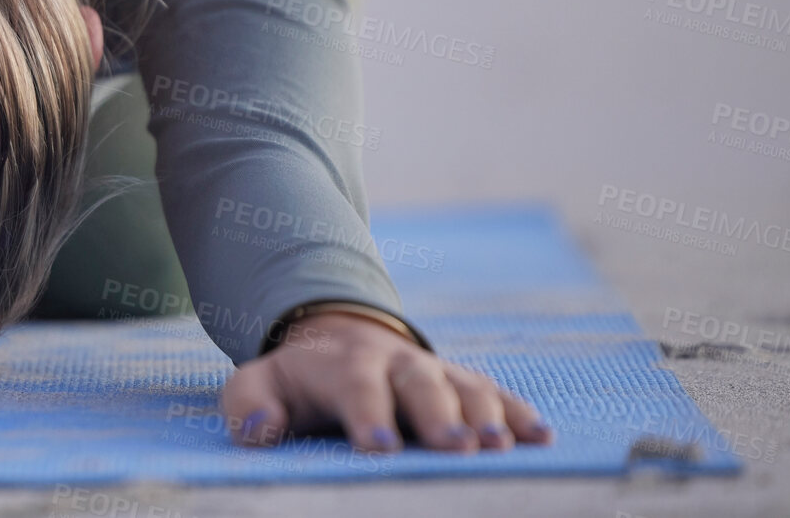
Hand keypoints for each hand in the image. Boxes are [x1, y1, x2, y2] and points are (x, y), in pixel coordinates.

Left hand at [220, 310, 552, 452]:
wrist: (337, 341)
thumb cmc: (296, 383)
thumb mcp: (258, 385)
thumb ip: (248, 404)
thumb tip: (261, 429)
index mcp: (342, 365)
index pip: (355, 386)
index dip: (368, 414)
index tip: (379, 448)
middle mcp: (396, 362)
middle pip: (420, 382)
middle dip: (438, 413)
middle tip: (455, 446)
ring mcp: (436, 371)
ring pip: (466, 386)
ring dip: (486, 414)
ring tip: (499, 447)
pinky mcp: (465, 383)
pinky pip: (498, 394)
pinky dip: (519, 414)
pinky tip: (541, 438)